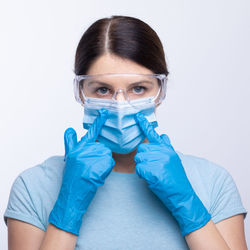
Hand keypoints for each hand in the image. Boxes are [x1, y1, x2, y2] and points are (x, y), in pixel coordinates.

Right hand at [49, 109, 114, 235]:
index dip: (99, 121)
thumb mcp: (70, 158)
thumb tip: (70, 129)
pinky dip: (106, 170)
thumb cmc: (72, 177)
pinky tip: (96, 176)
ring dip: (103, 164)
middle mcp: (83, 151)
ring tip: (92, 172)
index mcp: (78, 148)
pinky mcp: (97, 168)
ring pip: (107, 156)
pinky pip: (109, 164)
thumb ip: (71, 143)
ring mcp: (90, 159)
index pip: (91, 133)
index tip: (106, 111)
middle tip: (89, 168)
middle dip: (100, 157)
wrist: (71, 195)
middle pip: (102, 148)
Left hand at [134, 113, 210, 236]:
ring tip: (153, 174)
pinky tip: (151, 178)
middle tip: (152, 168)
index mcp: (167, 149)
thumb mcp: (173, 160)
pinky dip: (142, 175)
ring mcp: (160, 161)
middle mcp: (164, 152)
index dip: (145, 124)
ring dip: (142, 168)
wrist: (183, 195)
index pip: (154, 134)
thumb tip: (162, 135)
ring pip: (139, 159)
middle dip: (143, 159)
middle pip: (141, 150)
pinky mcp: (155, 171)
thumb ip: (166, 147)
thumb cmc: (176, 179)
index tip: (138, 116)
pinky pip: (139, 169)